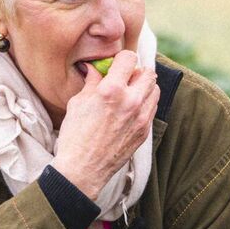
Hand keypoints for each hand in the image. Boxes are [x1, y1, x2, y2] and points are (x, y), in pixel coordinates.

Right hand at [52, 52, 158, 200]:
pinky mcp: (144, 131)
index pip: (129, 58)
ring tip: (129, 93)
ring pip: (155, 89)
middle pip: (148, 72)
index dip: (121, 59)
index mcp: (111, 90)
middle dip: (136, 72)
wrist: (82, 170)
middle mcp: (131, 101)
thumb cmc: (75, 136)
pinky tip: (130, 109)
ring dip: (144, 87)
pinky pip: (152, 108)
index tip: (115, 64)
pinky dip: (145, 103)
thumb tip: (95, 69)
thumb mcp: (78, 103)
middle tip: (124, 78)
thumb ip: (92, 82)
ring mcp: (141, 118)